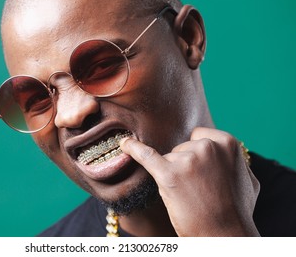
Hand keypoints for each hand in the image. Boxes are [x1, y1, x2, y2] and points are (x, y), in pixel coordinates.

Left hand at [120, 127, 260, 235]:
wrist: (225, 235)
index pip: (198, 136)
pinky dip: (133, 149)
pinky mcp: (169, 174)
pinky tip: (124, 144)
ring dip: (173, 175)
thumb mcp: (247, 179)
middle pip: (181, 148)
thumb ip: (233, 160)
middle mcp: (207, 147)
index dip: (195, 153)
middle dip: (184, 166)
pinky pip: (146, 156)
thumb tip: (224, 150)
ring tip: (188, 196)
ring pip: (168, 159)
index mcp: (227, 143)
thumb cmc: (237, 210)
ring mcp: (188, 160)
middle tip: (197, 189)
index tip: (197, 169)